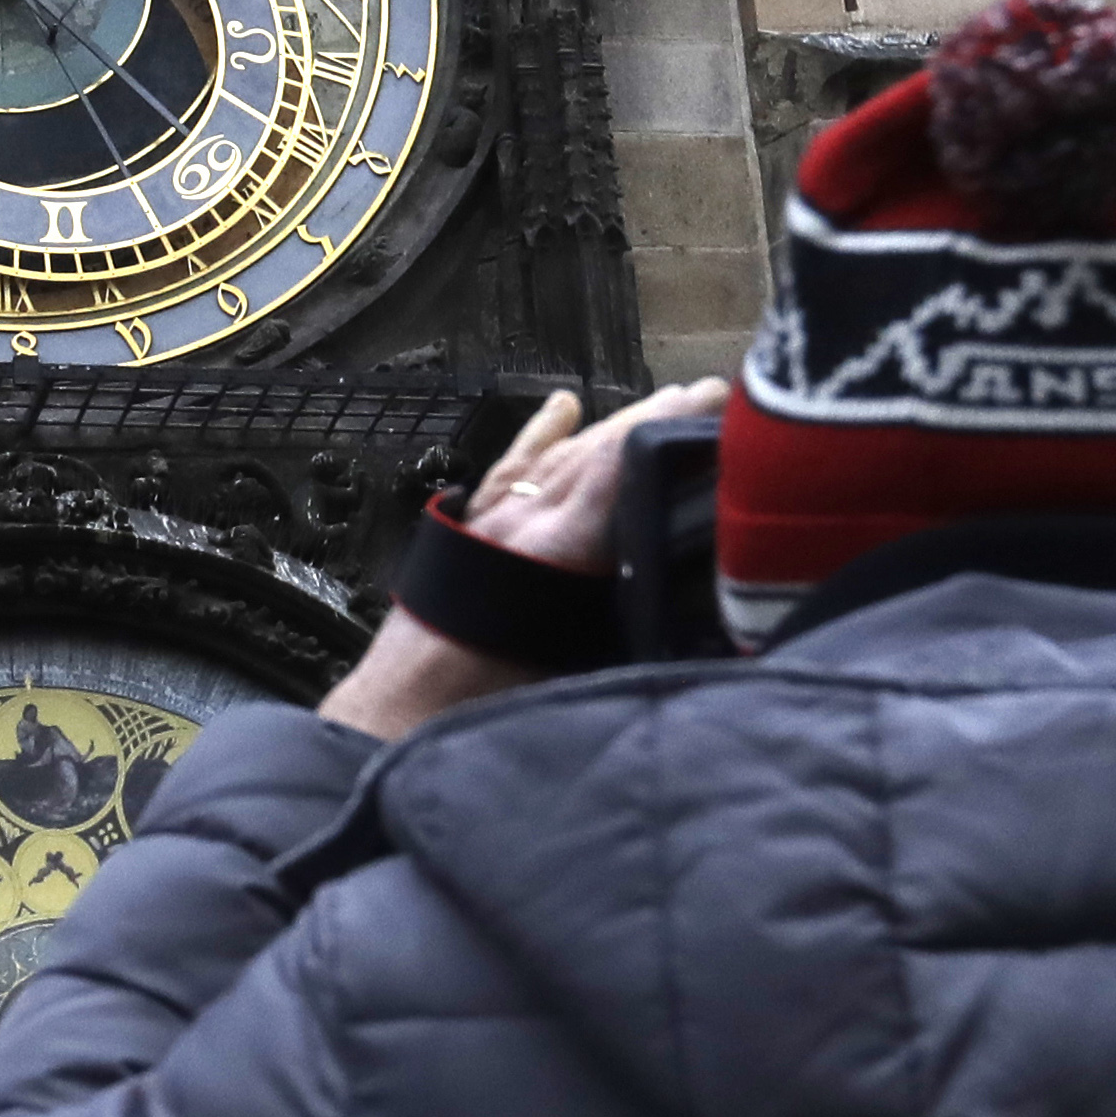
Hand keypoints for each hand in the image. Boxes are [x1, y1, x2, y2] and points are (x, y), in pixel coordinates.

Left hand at [314, 378, 728, 741]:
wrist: (396, 723)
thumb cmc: (480, 713)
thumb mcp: (576, 683)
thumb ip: (635, 642)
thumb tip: (704, 622)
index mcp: (548, 552)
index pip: (618, 472)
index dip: (669, 433)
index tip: (719, 406)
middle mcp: (518, 522)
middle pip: (597, 453)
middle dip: (656, 419)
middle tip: (714, 393)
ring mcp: (490, 520)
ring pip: (559, 456)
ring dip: (614, 424)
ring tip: (667, 397)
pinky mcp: (468, 529)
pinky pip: (512, 467)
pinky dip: (540, 434)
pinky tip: (563, 408)